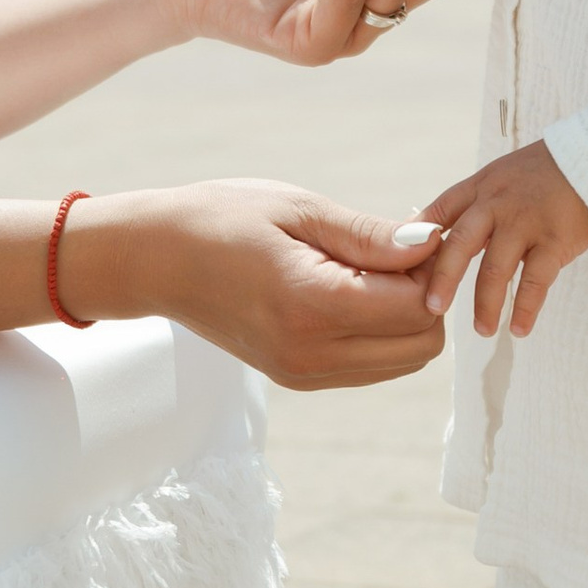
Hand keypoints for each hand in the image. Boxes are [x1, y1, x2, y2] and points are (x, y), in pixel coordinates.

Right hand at [62, 181, 445, 389]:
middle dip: (426, 295)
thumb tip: (431, 243)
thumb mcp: (298, 209)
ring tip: (369, 268)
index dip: (430, 266)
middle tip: (393, 249)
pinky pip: (374, 366)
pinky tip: (352, 290)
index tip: (408, 229)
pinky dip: (382, 332)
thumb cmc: (222, 218)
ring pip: (405, 360)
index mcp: (313, 306)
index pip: (419, 306)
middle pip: (423, 343)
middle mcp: (312, 355)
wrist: (156, 260)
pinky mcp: (300, 378)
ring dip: (406, 316)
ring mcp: (305, 375)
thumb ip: (369, 235)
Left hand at [416, 141, 587, 340]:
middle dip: (442, 279)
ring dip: (486, 304)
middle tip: (430, 309)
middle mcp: (497, 203)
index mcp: (481, 186)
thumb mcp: (504, 174)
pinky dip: (526, 308)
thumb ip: (475, 203)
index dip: (418, 241)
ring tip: (481, 330)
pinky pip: (536, 281)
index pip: (439, 213)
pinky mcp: (555, 238)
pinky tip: (520, 329)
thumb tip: (435, 232)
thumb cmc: (549, 171)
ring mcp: (526, 221)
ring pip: (495, 269)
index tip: (403, 270)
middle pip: (459, 244)